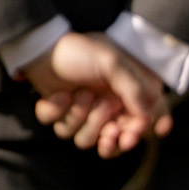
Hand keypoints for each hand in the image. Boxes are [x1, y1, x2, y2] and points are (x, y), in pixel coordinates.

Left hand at [25, 32, 171, 156]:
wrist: (42, 48)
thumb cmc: (79, 52)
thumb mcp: (111, 62)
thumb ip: (133, 88)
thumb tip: (146, 117)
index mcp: (127, 93)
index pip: (146, 120)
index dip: (141, 132)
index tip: (130, 137)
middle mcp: (110, 107)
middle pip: (116, 140)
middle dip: (111, 137)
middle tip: (108, 131)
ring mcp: (86, 114)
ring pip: (87, 139)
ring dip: (81, 117)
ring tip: (79, 93)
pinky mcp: (64, 116)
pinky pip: (63, 129)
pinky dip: (58, 112)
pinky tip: (59, 94)